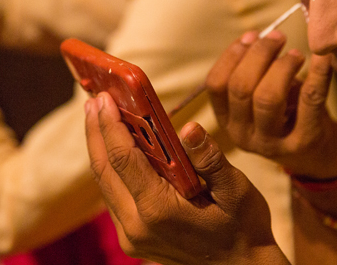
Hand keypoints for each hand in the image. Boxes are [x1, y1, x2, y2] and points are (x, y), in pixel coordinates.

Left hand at [84, 92, 288, 264]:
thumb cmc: (243, 228)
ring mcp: (131, 235)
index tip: (104, 98)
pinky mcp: (132, 238)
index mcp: (158, 210)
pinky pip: (113, 195)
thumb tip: (189, 128)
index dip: (110, 125)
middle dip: (96, 131)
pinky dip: (111, 167)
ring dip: (100, 148)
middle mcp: (136, 226)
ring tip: (97, 116)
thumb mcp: (236, 190)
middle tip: (93, 100)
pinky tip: (114, 146)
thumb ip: (210, 159)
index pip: (123, 159)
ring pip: (105, 183)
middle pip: (104, 170)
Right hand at [205, 31, 336, 179]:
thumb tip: (254, 37)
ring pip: (268, 97)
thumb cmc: (285, 114)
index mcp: (226, 120)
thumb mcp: (258, 99)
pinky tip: (324, 56)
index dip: (231, 55)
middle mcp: (242, 135)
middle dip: (259, 54)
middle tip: (278, 37)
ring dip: (282, 66)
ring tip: (296, 54)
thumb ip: (252, 73)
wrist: (318, 155)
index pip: (216, 85)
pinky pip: (310, 101)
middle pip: (241, 88)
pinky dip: (318, 74)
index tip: (251, 35)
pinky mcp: (304, 141)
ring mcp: (272, 143)